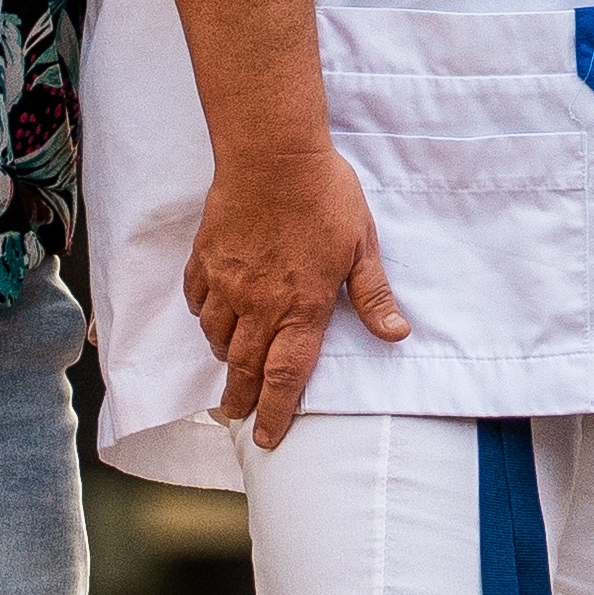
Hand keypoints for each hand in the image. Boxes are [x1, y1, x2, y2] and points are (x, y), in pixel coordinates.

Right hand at [195, 141, 407, 435]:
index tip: (266, 439)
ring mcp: (227, 283)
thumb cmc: (325, 196)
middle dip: (240, 398)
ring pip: (216, 336)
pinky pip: (197, 300)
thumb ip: (373, 296)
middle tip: (235, 415)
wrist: (272, 155)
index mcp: (301, 308)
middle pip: (244, 367)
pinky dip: (203, 316)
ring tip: (229, 364)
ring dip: (224, 356)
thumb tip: (396, 334)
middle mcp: (259, 305)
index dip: (276, 414)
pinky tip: (211, 316)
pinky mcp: (205, 259)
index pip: (285, 377)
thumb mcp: (362, 246)